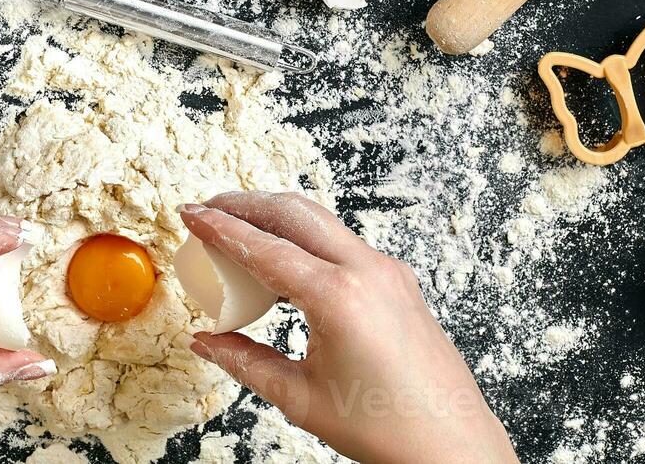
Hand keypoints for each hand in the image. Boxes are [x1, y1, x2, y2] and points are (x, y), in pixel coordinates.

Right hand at [180, 193, 517, 463]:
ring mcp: (388, 272)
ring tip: (240, 228)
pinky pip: (342, 244)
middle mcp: (368, 272)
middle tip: (210, 208)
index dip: (220, 228)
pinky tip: (284, 259)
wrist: (452, 447)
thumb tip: (207, 341)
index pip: (265, 248)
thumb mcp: (301, 399)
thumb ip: (246, 362)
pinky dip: (305, 238)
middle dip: (246, 204)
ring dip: (276, 217)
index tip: (192, 215)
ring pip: (321, 222)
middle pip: (294, 213)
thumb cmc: (388, 429)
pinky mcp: (399, 281)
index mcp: (339, 298)